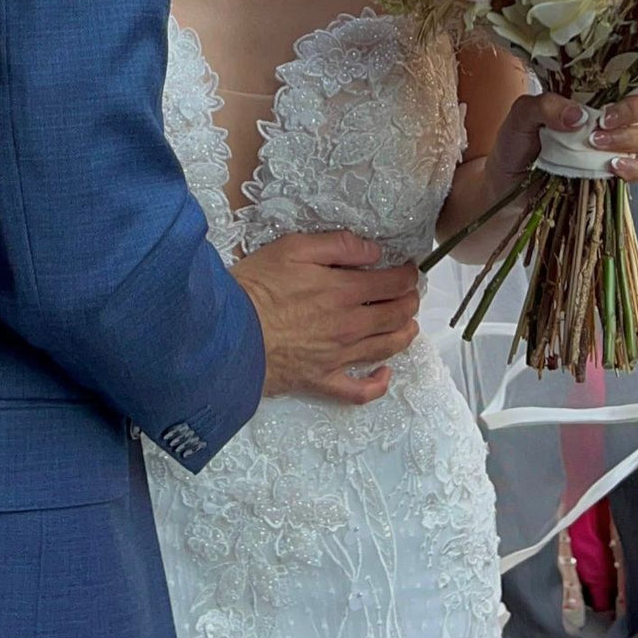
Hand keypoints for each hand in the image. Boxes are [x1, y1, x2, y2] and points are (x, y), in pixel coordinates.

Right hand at [231, 232, 420, 404]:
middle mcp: (350, 326)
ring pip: (387, 348)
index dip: (408, 275)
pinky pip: (359, 391)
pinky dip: (377, 385)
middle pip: (396, 315)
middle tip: (410, 294)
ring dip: (405, 334)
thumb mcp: (293, 248)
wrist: (227, 334)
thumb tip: (374, 252)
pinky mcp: (322, 380)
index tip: (409, 270)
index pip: (394, 283)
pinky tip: (384, 374)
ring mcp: (339, 357)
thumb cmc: (255, 287)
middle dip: (410, 302)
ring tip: (409, 325)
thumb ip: (338, 246)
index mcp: (345, 291)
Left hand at [484, 90, 637, 197]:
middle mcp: (608, 119)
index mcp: (592, 96)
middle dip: (631, 112)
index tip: (604, 106)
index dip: (629, 86)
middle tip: (601, 125)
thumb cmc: (515, 145)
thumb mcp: (520, 116)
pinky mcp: (612, 175)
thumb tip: (578, 115)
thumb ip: (544, 105)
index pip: (630, 80)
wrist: (506, 186)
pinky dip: (632, 168)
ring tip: (595, 146)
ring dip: (628, 139)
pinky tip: (612, 167)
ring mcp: (613, 147)